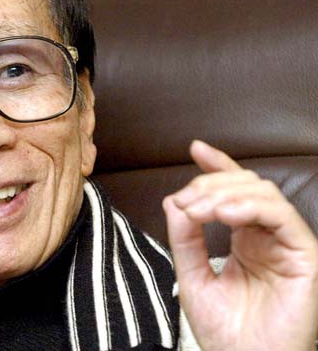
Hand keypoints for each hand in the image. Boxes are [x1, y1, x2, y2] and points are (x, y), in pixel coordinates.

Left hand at [163, 140, 317, 349]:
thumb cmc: (223, 329)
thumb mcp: (191, 275)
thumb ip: (184, 238)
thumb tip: (174, 200)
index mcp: (244, 239)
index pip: (233, 192)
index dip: (217, 166)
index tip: (195, 148)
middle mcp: (267, 237)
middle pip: (244, 187)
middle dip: (210, 184)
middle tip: (185, 200)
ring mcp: (287, 244)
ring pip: (264, 193)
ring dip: (225, 193)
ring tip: (200, 209)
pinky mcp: (305, 256)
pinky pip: (283, 216)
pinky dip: (251, 207)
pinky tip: (224, 213)